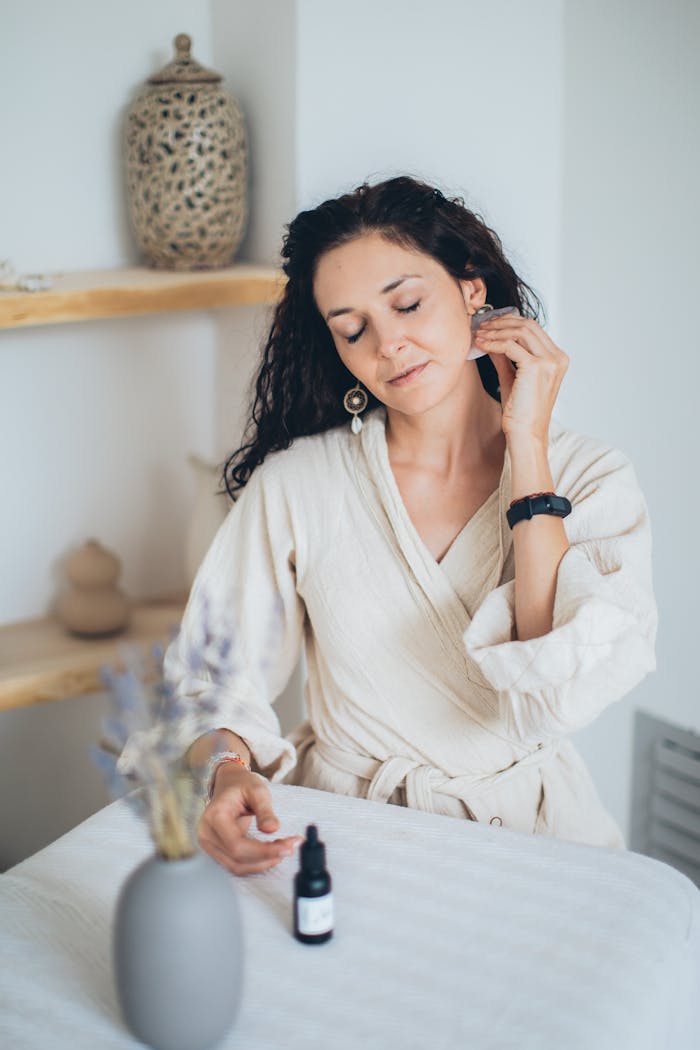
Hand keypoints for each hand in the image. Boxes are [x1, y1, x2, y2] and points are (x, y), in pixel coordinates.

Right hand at [198, 763, 302, 875]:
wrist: (229, 784)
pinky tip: (272, 852)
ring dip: (263, 863)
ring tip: (283, 848)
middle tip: (290, 846)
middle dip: (267, 857)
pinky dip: (257, 863)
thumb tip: (272, 829)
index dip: (263, 851)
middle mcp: (207, 834)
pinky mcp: (217, 851)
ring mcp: (209, 844)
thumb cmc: (241, 785)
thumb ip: (265, 810)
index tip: (287, 846)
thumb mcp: (257, 790)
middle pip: (237, 859)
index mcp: (215, 817)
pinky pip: (236, 865)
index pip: (237, 845)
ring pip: (237, 867)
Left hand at [473, 316, 568, 442]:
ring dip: (496, 330)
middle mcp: (557, 357)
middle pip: (528, 325)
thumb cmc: (520, 412)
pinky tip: (482, 344)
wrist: (525, 434)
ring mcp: (549, 361)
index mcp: (557, 359)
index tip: (490, 324)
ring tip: (479, 334)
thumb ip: (504, 356)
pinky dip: (494, 342)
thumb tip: (491, 338)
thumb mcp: (512, 377)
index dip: (510, 322)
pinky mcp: (537, 367)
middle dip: (502, 322)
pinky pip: (510, 345)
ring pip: (520, 331)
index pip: (534, 329)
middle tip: (482, 325)